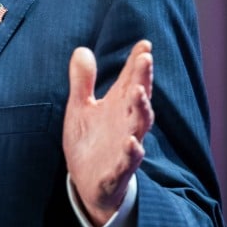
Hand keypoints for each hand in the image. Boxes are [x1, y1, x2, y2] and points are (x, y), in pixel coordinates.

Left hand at [63, 40, 153, 226]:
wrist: (88, 183)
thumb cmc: (91, 140)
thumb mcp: (81, 108)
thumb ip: (83, 81)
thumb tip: (81, 49)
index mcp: (119, 107)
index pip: (131, 81)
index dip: (138, 63)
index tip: (144, 44)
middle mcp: (126, 124)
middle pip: (138, 100)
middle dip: (142, 80)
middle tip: (145, 59)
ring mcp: (124, 148)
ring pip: (138, 128)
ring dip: (141, 111)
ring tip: (138, 92)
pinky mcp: (116, 171)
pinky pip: (127, 162)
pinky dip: (130, 153)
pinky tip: (132, 143)